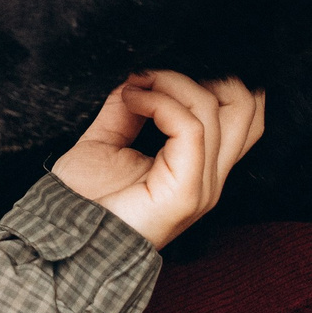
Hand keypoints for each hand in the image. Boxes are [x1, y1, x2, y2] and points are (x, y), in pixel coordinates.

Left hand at [51, 71, 264, 248]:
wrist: (66, 239)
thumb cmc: (84, 200)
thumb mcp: (106, 142)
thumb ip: (127, 110)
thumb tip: (139, 79)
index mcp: (200, 167)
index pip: (241, 112)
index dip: (207, 78)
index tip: (153, 73)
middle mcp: (211, 177)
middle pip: (245, 105)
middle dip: (200, 74)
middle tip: (152, 75)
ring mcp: (203, 186)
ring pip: (218, 108)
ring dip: (172, 83)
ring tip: (135, 87)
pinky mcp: (187, 192)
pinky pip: (191, 127)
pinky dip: (161, 101)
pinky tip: (133, 99)